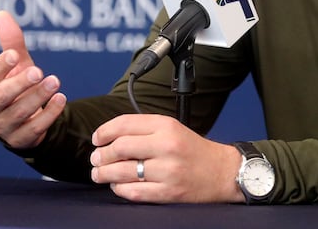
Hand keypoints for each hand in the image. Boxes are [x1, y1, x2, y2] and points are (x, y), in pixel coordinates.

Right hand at [0, 10, 65, 149]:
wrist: (27, 120)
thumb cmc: (18, 86)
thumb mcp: (17, 65)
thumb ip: (11, 43)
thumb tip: (2, 13)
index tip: (15, 55)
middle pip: (1, 98)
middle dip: (19, 84)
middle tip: (39, 71)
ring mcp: (3, 127)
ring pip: (19, 113)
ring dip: (38, 96)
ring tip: (55, 81)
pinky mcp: (21, 139)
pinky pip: (35, 128)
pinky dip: (49, 114)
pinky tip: (61, 98)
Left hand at [90, 114, 243, 203]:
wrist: (222, 172)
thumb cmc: (194, 150)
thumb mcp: (173, 128)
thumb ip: (145, 130)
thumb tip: (109, 138)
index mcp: (167, 126)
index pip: (125, 124)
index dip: (104, 131)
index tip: (96, 138)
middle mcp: (166, 146)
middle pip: (119, 148)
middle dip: (100, 155)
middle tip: (95, 159)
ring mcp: (167, 171)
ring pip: (122, 172)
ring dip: (104, 174)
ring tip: (99, 174)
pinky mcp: (168, 192)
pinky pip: (133, 192)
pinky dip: (119, 189)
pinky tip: (117, 186)